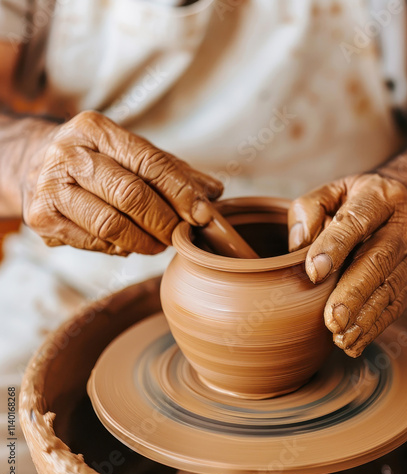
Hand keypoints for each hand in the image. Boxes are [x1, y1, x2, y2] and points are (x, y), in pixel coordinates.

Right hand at [22, 111, 222, 254]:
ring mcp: (51, 187)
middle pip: (131, 195)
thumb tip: (213, 192)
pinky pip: (94, 242)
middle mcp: (69, 154)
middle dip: (165, 221)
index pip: (149, 162)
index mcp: (96, 130)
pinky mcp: (42, 218)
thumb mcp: (129, 153)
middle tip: (181, 234)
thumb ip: (172, 171)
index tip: (203, 214)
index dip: (181, 192)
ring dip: (145, 241)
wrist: (31, 163)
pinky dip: (119, 248)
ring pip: (112, 225)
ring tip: (158, 243)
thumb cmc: (94, 159)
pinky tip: (128, 243)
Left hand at [288, 173, 406, 356]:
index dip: (335, 246)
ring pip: (391, 290)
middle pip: (379, 261)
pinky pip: (398, 306)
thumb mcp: (331, 193)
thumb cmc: (356, 202)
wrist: (403, 208)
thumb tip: (299, 245)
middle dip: (354, 294)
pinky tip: (356, 342)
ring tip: (342, 338)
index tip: (314, 273)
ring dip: (366, 318)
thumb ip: (309, 210)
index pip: (356, 221)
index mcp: (381, 196)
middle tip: (333, 320)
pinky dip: (376, 327)